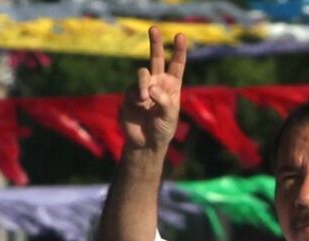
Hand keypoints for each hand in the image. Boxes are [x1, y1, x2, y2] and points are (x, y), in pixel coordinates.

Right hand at [119, 26, 187, 151]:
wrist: (145, 143)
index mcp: (171, 85)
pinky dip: (136, 96)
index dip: (179, 50)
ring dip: (143, 83)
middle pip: (156, 57)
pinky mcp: (129, 95)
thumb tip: (150, 87)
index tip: (180, 36)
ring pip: (142, 73)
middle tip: (154, 28)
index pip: (177, 64)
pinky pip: (131, 89)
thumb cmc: (162, 129)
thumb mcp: (170, 116)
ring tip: (144, 98)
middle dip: (155, 42)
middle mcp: (157, 82)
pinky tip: (139, 104)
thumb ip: (164, 100)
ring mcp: (142, 87)